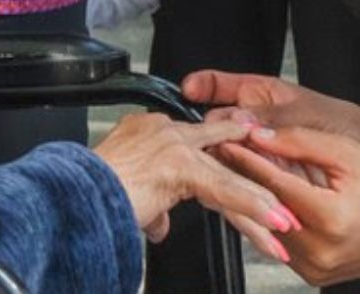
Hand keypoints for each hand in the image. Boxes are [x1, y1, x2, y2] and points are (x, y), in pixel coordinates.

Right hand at [90, 111, 296, 257]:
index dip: (230, 176)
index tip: (251, 188)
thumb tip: (161, 224)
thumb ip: (153, 208)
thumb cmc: (88, 195)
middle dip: (256, 184)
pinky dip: (251, 207)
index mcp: (155, 135)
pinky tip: (272, 223)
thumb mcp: (128, 197)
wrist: (73, 196)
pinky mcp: (180, 166)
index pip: (203, 153)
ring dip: (261, 203)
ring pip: (229, 176)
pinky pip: (224, 189)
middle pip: (223, 162)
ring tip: (286, 224)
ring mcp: (175, 146)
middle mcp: (168, 133)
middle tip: (282, 204)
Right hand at [180, 71, 359, 181]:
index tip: (187, 90)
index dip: (202, 86)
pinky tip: (238, 199)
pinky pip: (243, 185)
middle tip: (202, 146)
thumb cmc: (354, 131)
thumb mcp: (314, 116)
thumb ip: (275, 118)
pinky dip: (239, 193)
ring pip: (226, 159)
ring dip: (221, 168)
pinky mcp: (264, 182)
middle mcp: (256, 125)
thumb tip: (239, 118)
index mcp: (264, 96)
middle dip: (206, 138)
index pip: (222, 85)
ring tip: (217, 175)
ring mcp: (258, 154)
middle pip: (216, 128)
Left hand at [215, 126, 359, 287]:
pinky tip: (266, 198)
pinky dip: (272, 219)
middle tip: (223, 152)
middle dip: (244, 177)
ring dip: (255, 199)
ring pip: (268, 226)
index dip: (247, 158)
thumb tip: (260, 133)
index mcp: (330, 217)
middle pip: (265, 207)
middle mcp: (319, 248)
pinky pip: (281, 242)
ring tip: (241, 172)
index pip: (274, 183)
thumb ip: (301, 142)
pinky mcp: (311, 275)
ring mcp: (314, 267)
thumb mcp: (349, 154)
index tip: (225, 140)